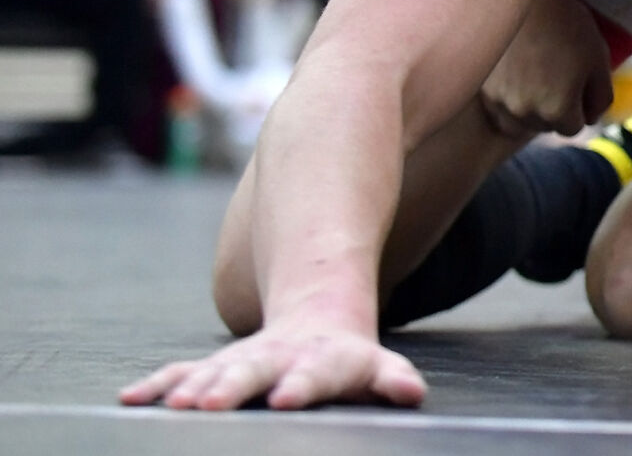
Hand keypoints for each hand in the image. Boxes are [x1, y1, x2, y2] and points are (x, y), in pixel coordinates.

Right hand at [118, 321, 424, 410]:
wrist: (318, 315)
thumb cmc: (350, 360)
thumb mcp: (375, 367)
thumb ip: (392, 378)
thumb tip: (412, 391)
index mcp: (321, 360)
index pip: (315, 375)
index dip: (301, 386)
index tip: (285, 399)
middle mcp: (277, 356)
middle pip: (253, 370)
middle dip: (230, 386)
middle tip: (206, 405)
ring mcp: (243, 359)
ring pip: (212, 371)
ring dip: (189, 386)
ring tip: (170, 404)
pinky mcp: (213, 366)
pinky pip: (182, 373)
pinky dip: (158, 385)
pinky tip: (131, 399)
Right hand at [478, 0, 612, 137]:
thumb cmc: (568, 24)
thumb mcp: (599, 59)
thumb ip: (600, 97)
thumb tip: (591, 118)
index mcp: (556, 110)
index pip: (573, 127)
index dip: (580, 105)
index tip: (578, 82)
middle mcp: (523, 112)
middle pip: (544, 126)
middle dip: (555, 108)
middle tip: (557, 74)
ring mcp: (498, 101)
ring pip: (516, 122)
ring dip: (528, 109)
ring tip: (536, 79)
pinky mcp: (481, 86)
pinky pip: (496, 107)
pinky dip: (507, 99)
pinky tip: (516, 75)